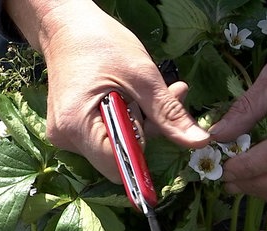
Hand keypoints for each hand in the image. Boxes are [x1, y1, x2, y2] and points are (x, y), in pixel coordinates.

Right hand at [5, 0, 208, 181]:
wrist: (66, 25)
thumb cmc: (100, 43)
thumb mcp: (143, 76)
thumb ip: (169, 114)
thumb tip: (199, 142)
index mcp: (77, 126)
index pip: (118, 168)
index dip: (146, 157)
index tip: (165, 128)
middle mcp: (67, 138)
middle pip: (120, 157)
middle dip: (148, 131)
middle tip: (168, 96)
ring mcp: (68, 135)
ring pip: (117, 146)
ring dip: (141, 123)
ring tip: (149, 91)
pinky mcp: (73, 129)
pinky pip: (108, 136)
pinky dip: (127, 119)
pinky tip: (134, 96)